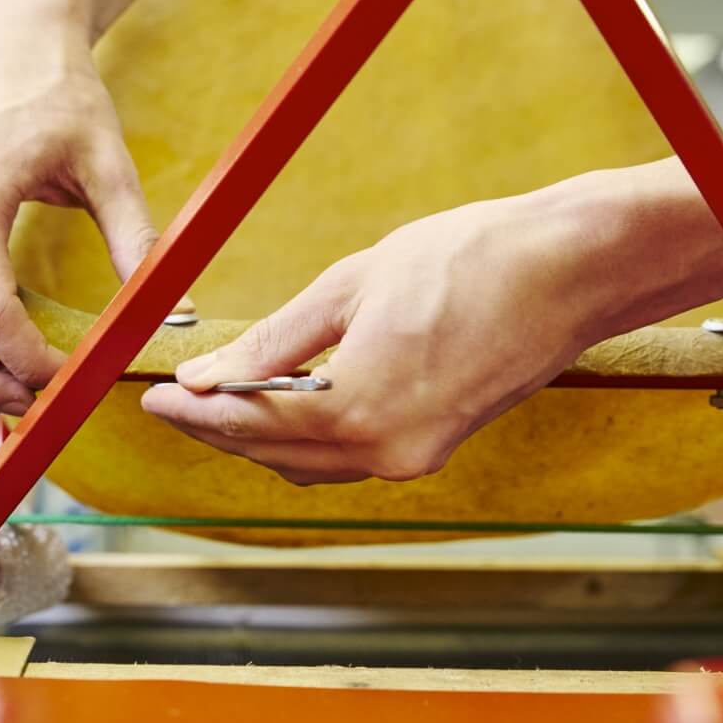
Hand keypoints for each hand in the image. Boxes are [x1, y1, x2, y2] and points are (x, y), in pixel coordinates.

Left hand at [141, 189, 621, 484]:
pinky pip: (352, 454)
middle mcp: (388, 451)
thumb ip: (275, 340)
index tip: (152, 401)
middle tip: (174, 401)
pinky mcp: (439, 444)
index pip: (250, 425)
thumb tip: (209, 374)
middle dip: (220, 429)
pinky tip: (287, 403)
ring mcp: (418, 455)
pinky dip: (311, 436)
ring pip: (315, 463)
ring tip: (219, 402)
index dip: (193, 413)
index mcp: (359, 409)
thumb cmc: (469, 260)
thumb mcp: (352, 284)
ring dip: (264, 438)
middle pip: (277, 456)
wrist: (570, 270)